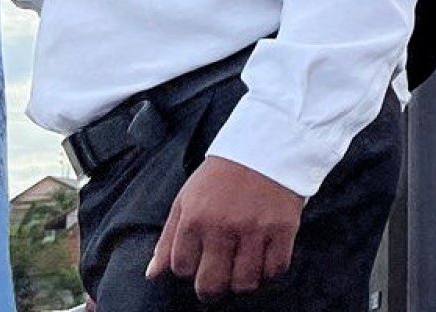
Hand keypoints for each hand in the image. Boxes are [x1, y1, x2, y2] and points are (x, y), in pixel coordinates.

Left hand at [147, 156, 302, 299]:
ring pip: (245, 282)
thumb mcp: (186, 199)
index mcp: (194, 218)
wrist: (267, 144)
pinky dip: (270, 272)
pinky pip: (275, 269)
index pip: (182, 268)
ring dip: (242, 283)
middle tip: (219, 282)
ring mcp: (254, 228)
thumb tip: (152, 275)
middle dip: (212, 290)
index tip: (200, 261)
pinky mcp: (283, 227)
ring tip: (243, 271)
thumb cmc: (222, 175)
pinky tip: (265, 260)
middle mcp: (222, 225)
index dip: (189, 270)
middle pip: (211, 284)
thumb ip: (168, 238)